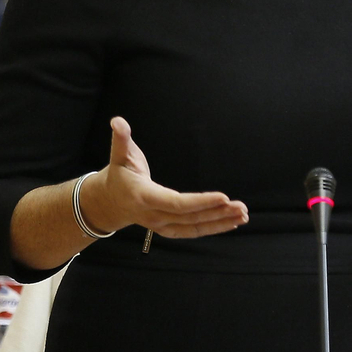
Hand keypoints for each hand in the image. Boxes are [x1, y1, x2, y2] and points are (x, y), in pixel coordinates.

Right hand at [81, 117, 249, 237]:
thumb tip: (118, 120)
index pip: (175, 203)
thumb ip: (121, 138)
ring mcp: (161, 225)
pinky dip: (213, 228)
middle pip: (190, 217)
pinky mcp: (168, 229)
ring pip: (194, 227)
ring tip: (242, 215)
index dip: (200, 202)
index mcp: (144, 197)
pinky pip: (192, 231)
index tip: (223, 196)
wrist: (109, 203)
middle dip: (217, 213)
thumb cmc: (119, 175)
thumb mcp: (119, 155)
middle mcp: (154, 215)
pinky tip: (231, 222)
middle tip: (241, 206)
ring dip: (220, 222)